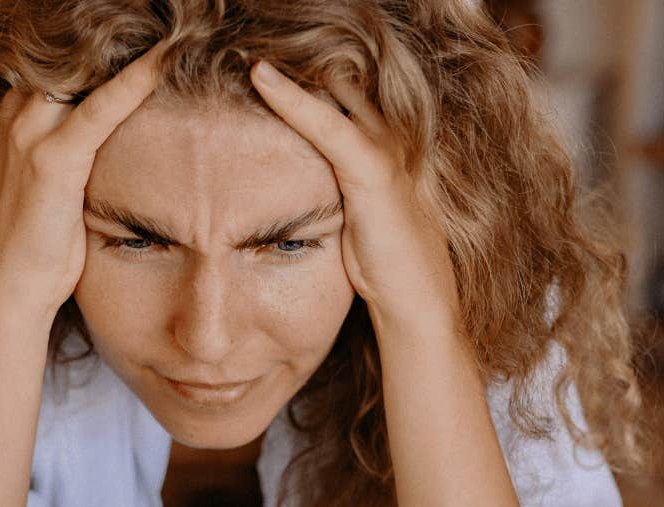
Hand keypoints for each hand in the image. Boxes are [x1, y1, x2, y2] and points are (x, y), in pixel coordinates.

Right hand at [0, 46, 167, 324]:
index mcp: (19, 113)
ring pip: (88, 72)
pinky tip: (166, 62)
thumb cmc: (40, 242)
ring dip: (135, 52)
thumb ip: (81, 146)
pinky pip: (103, 109)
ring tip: (180, 32)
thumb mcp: (58, 180)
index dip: (108, 46)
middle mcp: (20, 113)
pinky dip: (137, 83)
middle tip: (175, 22)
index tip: (156, 33)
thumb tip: (125, 132)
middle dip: (120, 39)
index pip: (68, 63)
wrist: (10, 288)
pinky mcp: (52, 159)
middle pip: (75, 57)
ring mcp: (32, 133)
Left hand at [247, 61, 459, 330]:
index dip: (304, 76)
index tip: (258, 60)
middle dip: (297, 62)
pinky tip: (260, 76)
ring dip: (288, 69)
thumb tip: (291, 184)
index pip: (343, 93)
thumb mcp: (353, 219)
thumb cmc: (384, 271)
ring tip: (246, 46)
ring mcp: (386, 150)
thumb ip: (332, 189)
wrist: (418, 308)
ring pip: (332, 90)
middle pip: (340, 80)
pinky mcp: (373, 172)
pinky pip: (326, 124)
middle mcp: (390, 138)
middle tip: (246, 41)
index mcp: (386, 146)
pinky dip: (290, 99)